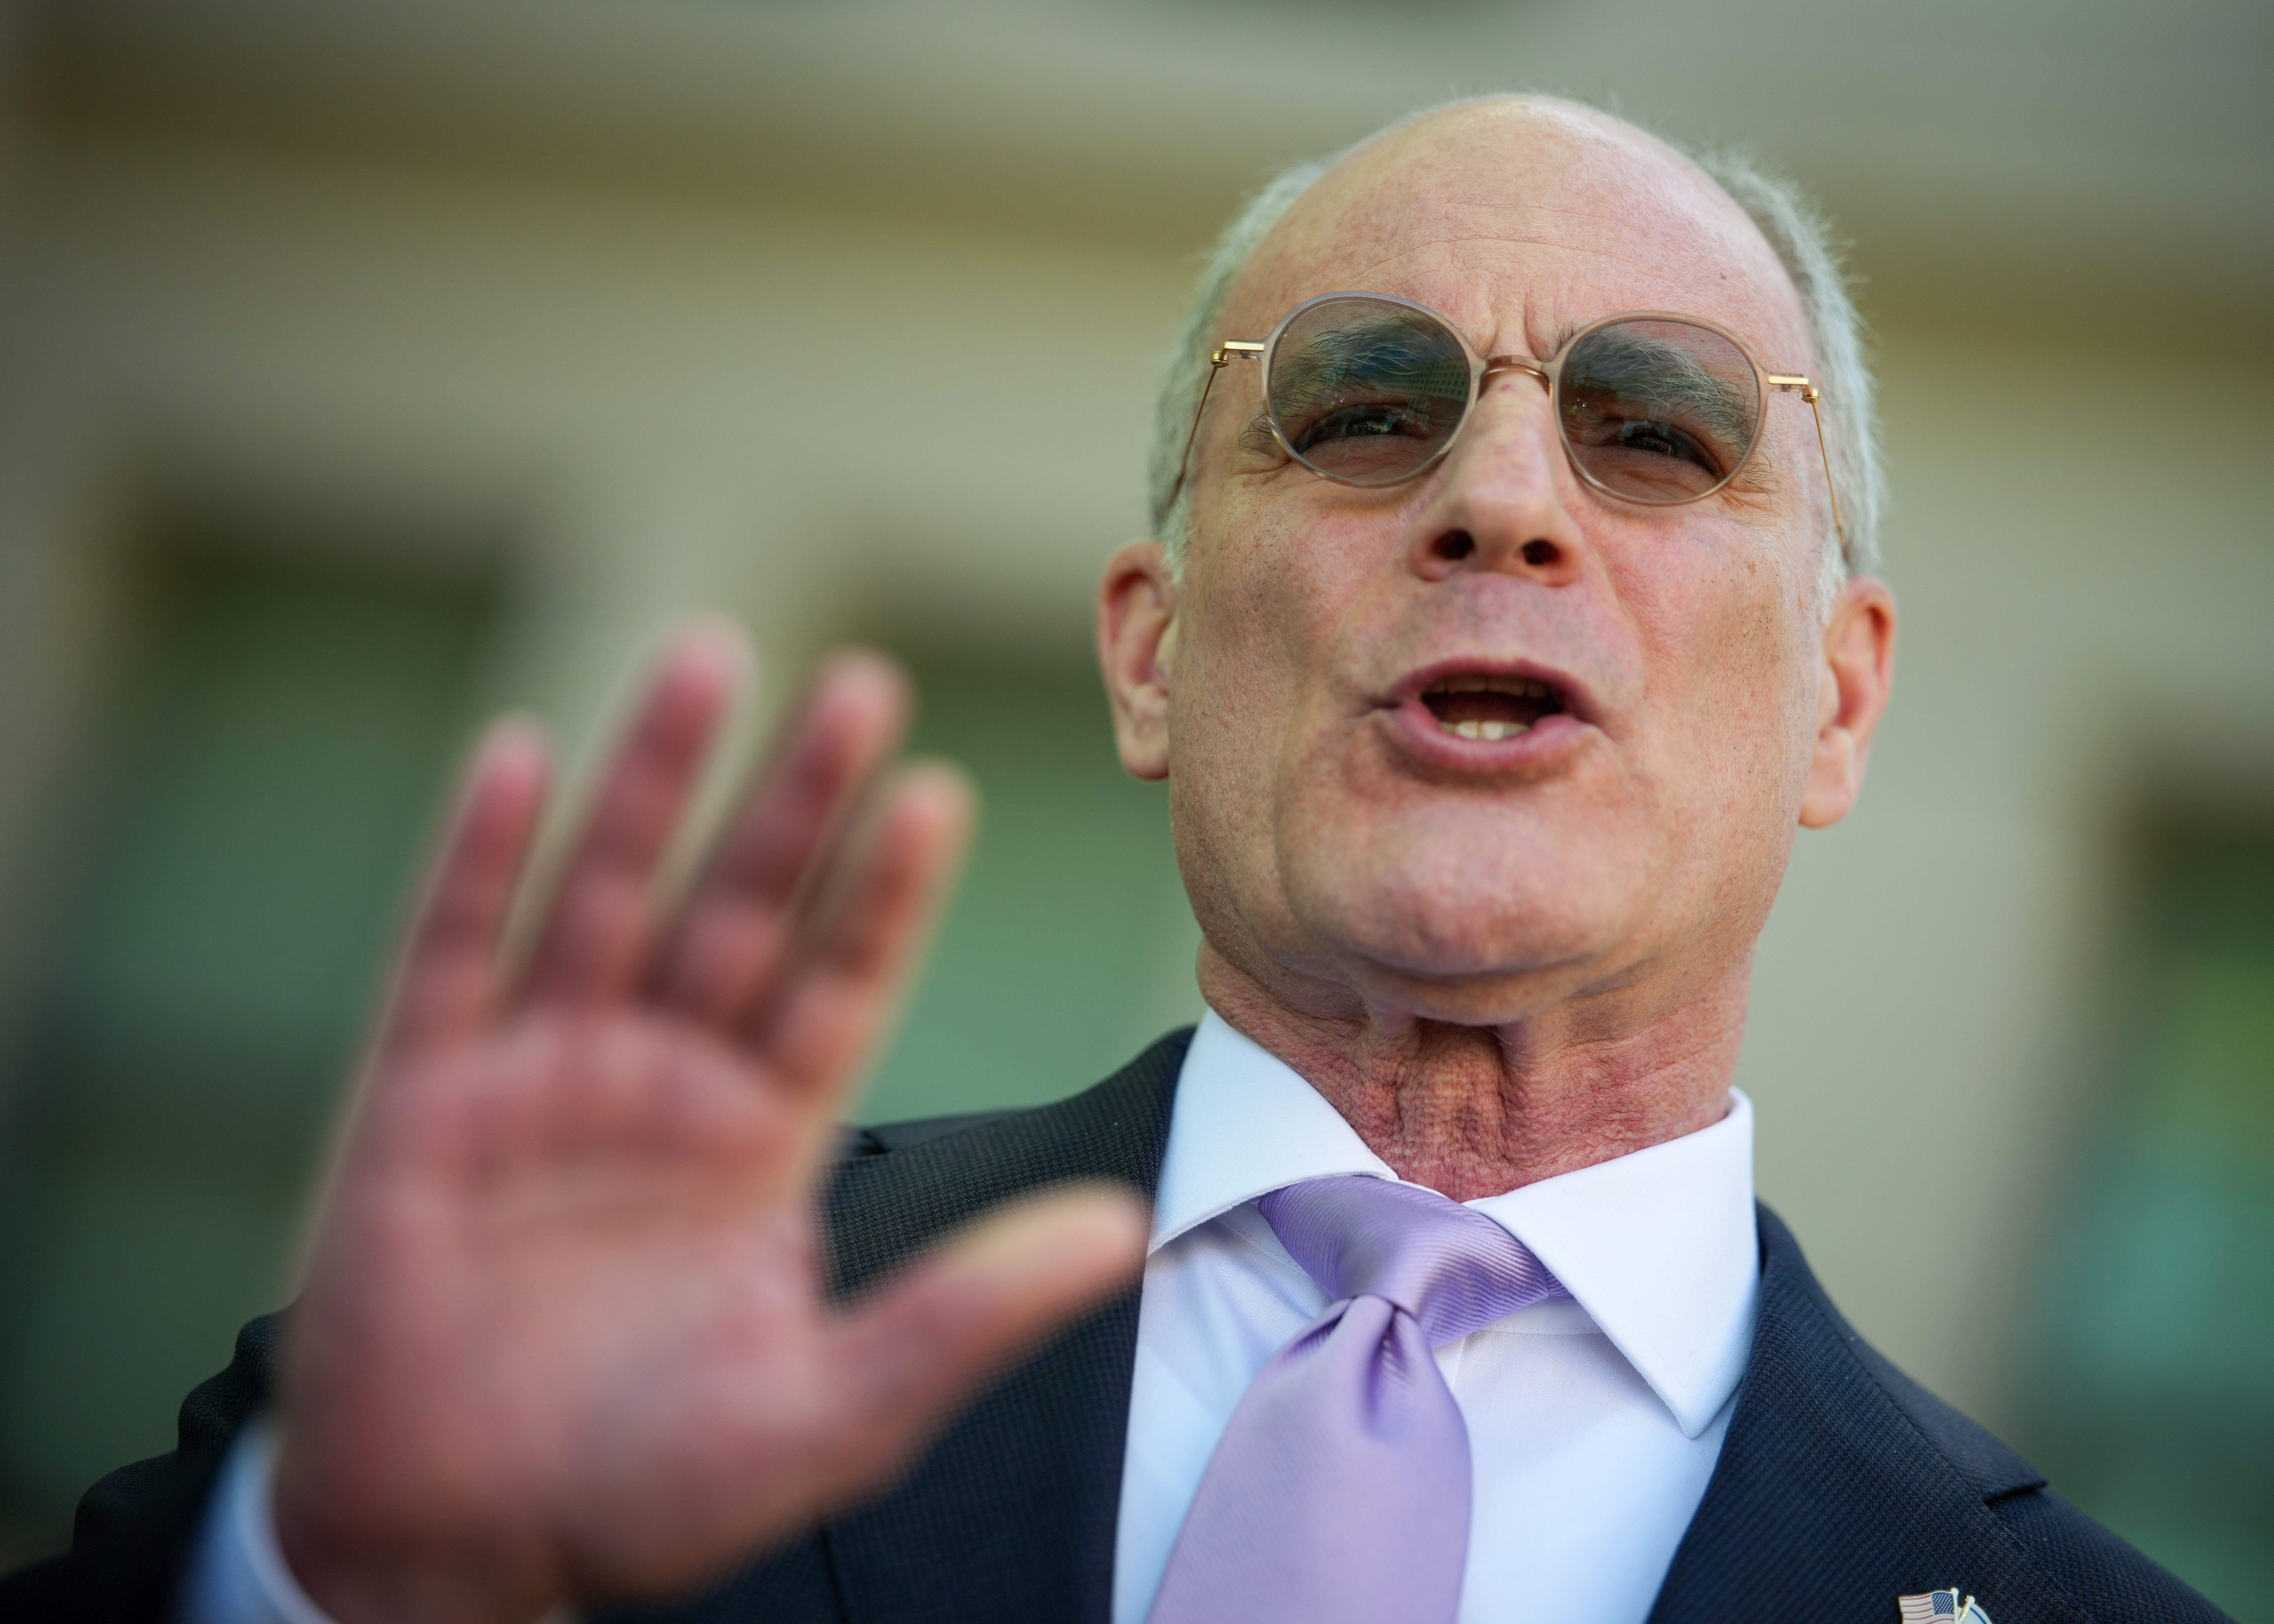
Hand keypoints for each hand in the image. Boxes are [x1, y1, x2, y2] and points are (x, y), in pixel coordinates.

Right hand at [272, 627, 1146, 1623]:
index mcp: (760, 1140)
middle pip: (740, 908)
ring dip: (655, 779)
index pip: (840, 981)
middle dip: (794, 799)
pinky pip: (452, 953)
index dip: (884, 891)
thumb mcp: (831, 1410)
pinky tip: (519, 756)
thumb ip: (965, 1311)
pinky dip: (479, 857)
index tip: (937, 794)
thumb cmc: (646, 1488)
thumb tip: (1122, 1232)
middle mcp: (661, 1081)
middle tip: (863, 684)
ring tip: (711, 657)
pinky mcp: (419, 1097)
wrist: (460, 1543)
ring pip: (607, 893)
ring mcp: (538, 1076)